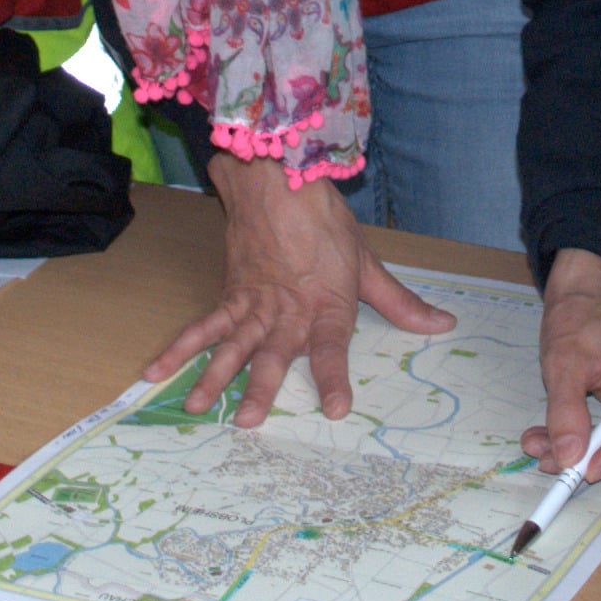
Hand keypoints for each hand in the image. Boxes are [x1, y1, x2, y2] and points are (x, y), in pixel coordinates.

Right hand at [142, 158, 453, 425]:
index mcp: (327, 306)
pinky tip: (157, 370)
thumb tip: (443, 325)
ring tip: (195, 407)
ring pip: (232, 343)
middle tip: (246, 420)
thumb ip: (400, 303)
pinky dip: (179, 347)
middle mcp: (288, 311)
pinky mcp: (230, 294)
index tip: (337, 409)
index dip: (334, 379)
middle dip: (259, 388)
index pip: (332, 348)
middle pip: (272, 353)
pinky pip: (203, 323)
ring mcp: (255, 303)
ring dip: (214, 375)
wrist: (279, 180)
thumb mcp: (368, 263)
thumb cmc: (325, 222)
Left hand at [524, 250, 600, 478]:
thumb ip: (565, 411)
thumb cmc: (581, 318)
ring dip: (595, 452)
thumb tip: (568, 457)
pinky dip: (598, 442)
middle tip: (552, 459)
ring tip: (545, 445)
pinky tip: (560, 438)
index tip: (589, 465)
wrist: (587, 297)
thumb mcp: (563, 363)